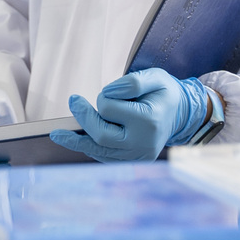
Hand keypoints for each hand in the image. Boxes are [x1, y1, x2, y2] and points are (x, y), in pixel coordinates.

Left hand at [49, 70, 213, 162]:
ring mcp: (138, 156)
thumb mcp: (155, 77)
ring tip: (58, 134)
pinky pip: (105, 158)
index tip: (107, 91)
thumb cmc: (164, 94)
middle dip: (84, 118)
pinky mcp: (133, 162)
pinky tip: (76, 139)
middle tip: (73, 101)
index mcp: (149, 121)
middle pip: (101, 136)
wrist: (180, 114)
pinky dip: (89, 148)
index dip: (103, 98)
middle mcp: (143, 143)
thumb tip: (107, 94)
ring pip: (100, 152)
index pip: (110, 110)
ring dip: (77, 142)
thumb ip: (132, 82)